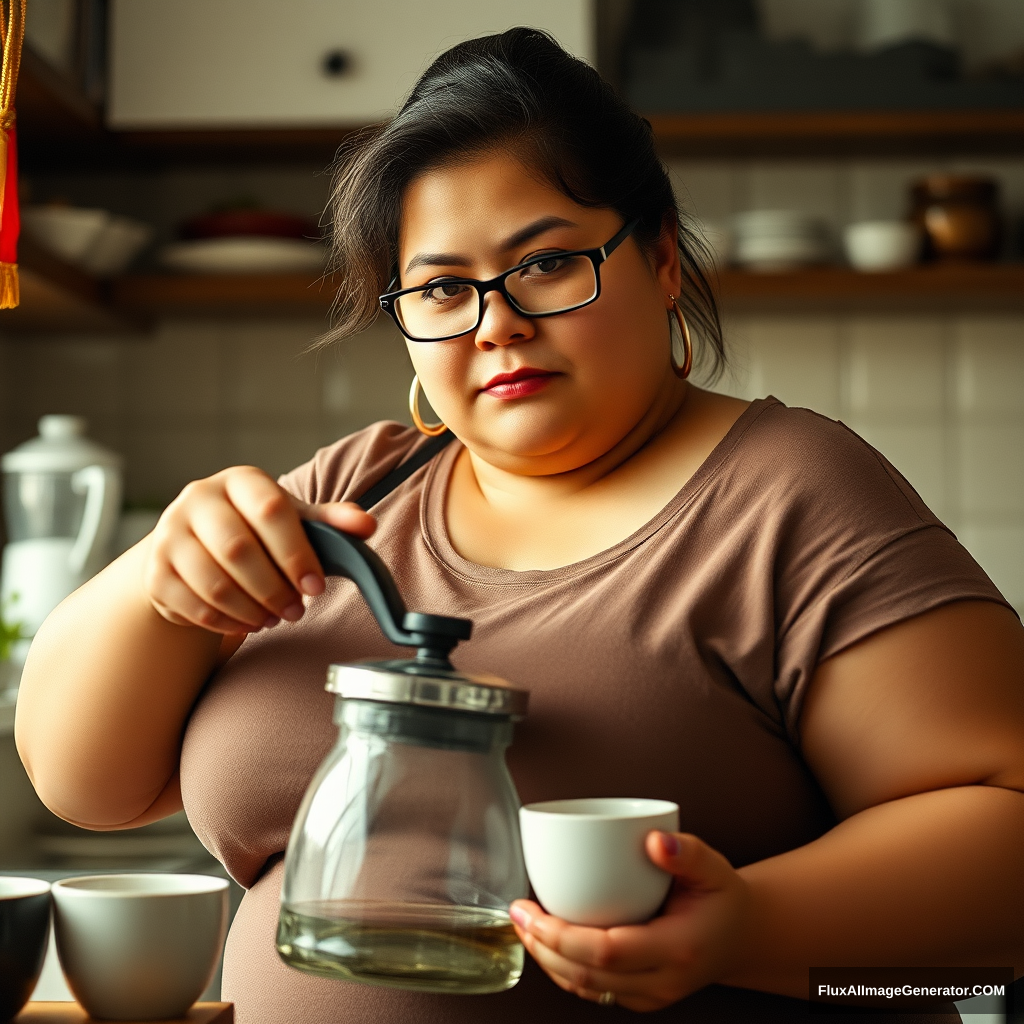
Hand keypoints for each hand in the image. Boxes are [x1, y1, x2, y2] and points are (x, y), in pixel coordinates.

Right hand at [143, 465, 375, 634]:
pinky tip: (247, 624)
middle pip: (238, 550)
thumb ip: (330, 522)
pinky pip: (193, 606)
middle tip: (297, 611)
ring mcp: (169, 534)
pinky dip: (226, 622)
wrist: (195, 545)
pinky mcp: (155, 572)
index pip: (270, 510)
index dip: (296, 553)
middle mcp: (198, 499)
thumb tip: (365, 525)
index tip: (316, 586)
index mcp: (239, 481)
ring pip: (213, 583)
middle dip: (274, 589)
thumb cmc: (256, 529)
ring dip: (251, 610)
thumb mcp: (294, 519)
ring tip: (275, 618)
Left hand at [510, 831, 749, 1011]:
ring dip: (547, 960)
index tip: (532, 910)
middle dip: (543, 947)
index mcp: (678, 950)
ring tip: (522, 925)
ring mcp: (650, 995)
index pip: (609, 953)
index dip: (562, 936)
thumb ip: (687, 853)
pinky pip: (593, 989)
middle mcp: (662, 981)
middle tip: (517, 913)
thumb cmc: (723, 899)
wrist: (741, 937)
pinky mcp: (638, 995)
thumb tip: (653, 840)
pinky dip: (563, 968)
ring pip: (586, 989)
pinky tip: (545, 942)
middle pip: (588, 976)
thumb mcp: (715, 867)